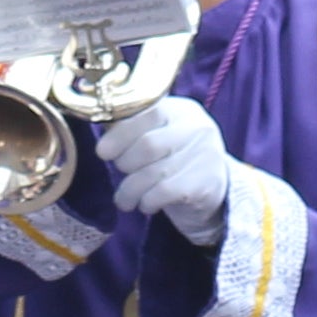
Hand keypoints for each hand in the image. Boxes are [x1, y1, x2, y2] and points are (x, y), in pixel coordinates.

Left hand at [93, 93, 233, 240]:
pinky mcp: (205, 183)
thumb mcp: (160, 136)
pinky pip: (164, 192)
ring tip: (124, 199)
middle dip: (125, 163)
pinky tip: (146, 205)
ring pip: (153, 173)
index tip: (102, 151)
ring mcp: (205, 155)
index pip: (147, 113)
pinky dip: (147, 201)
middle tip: (121, 173)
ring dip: (130, 190)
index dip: (120, 134)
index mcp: (182, 110)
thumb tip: (103, 136)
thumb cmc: (176, 160)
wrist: (213, 192)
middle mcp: (197, 128)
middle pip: (148, 145)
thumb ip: (133, 129)